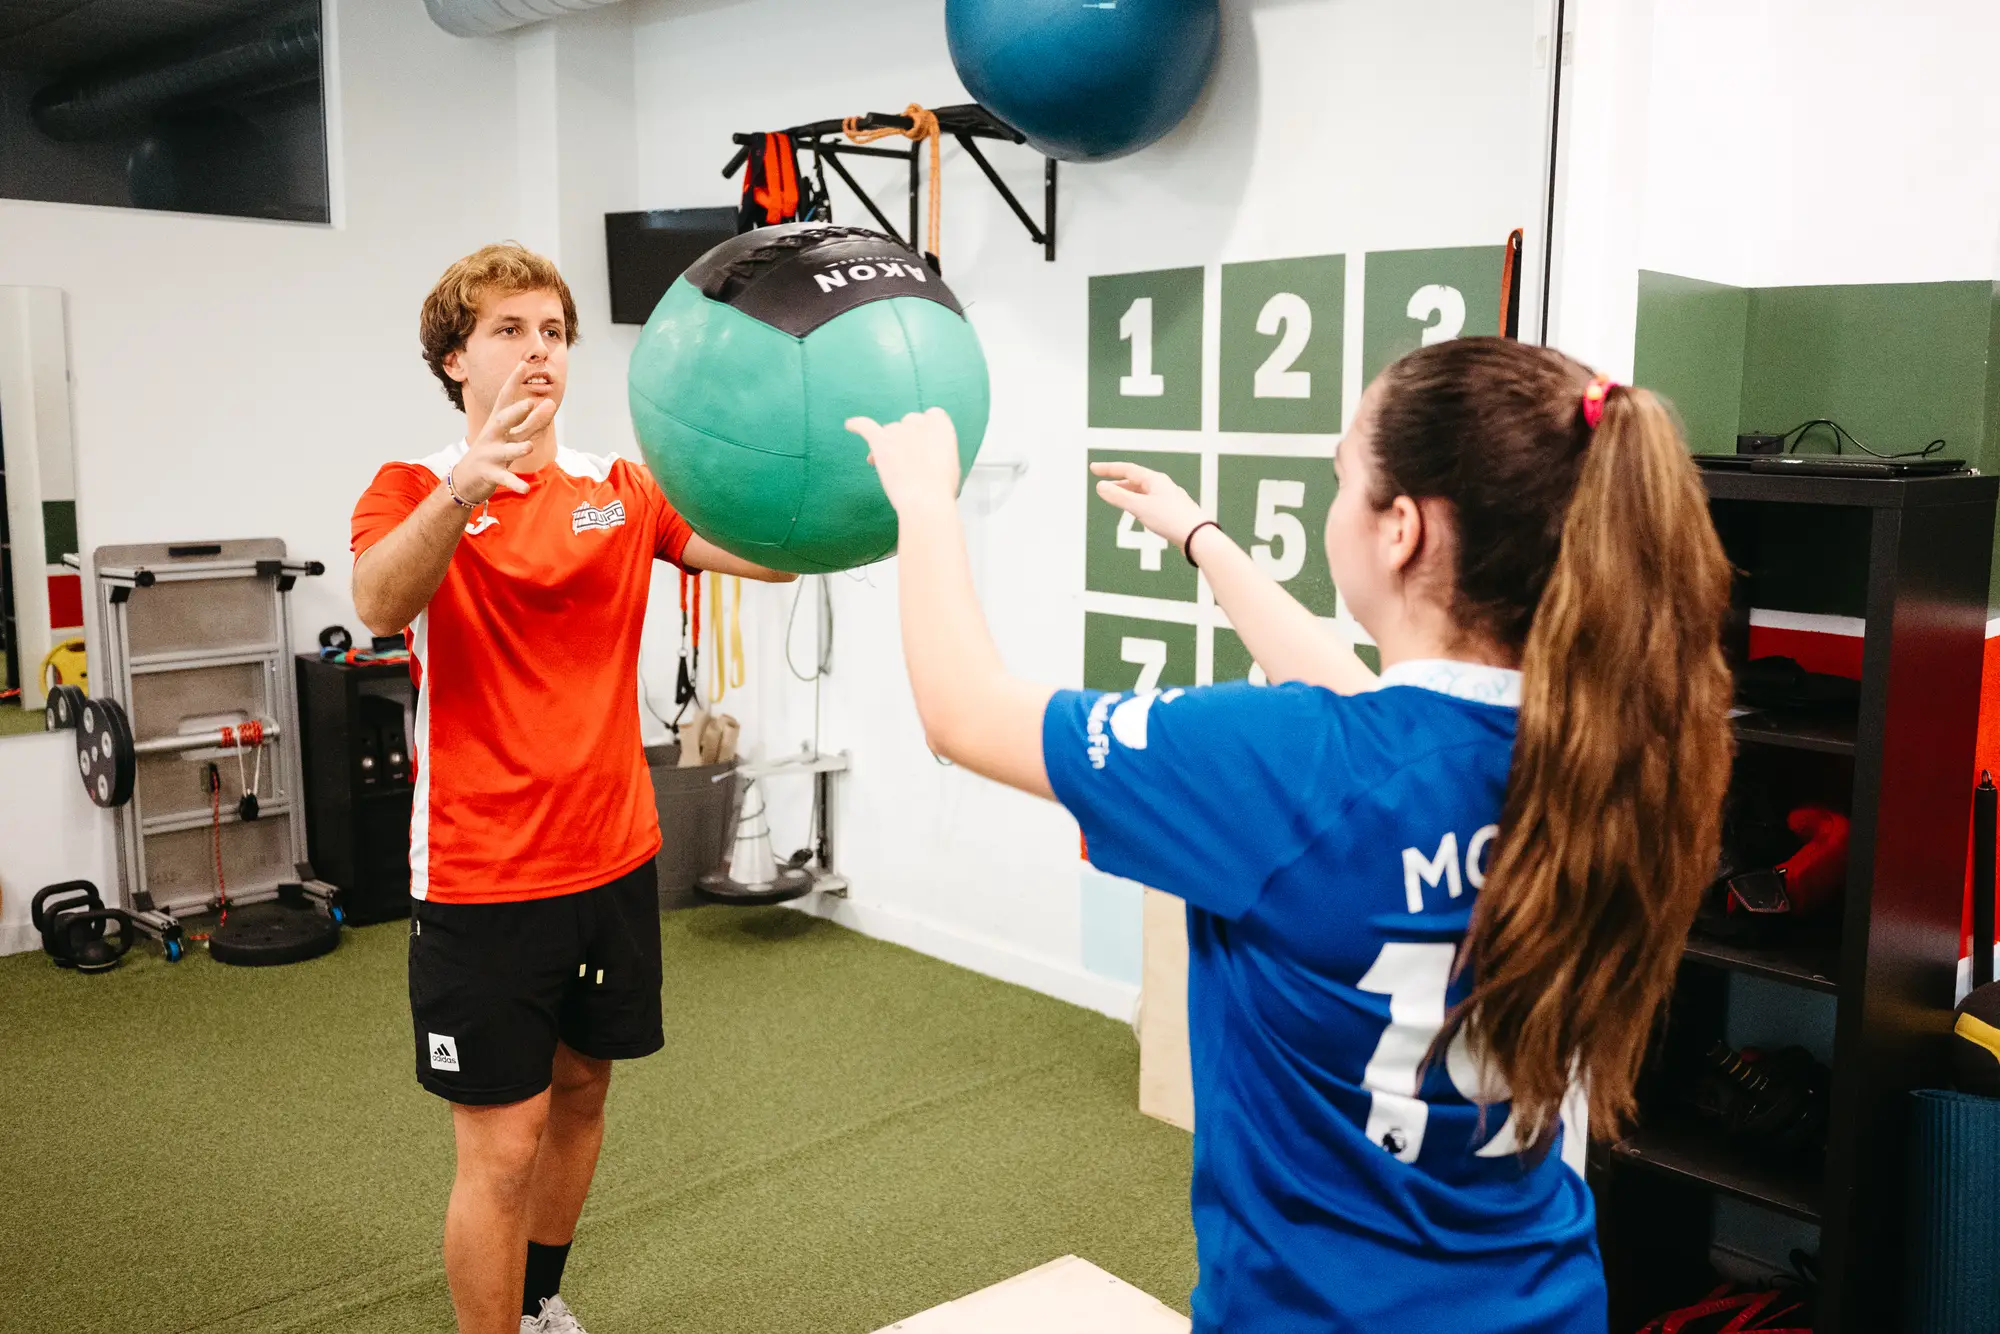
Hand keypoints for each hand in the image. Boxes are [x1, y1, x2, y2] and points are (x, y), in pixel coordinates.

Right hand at [451, 361, 551, 503]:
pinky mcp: (490, 474)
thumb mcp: (511, 434)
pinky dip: (514, 483)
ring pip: (504, 451)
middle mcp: (493, 435)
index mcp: (498, 423)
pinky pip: (504, 479)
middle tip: (530, 403)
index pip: (505, 398)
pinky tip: (525, 489)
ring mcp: (490, 454)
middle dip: (515, 413)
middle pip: (503, 421)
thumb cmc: (493, 451)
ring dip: (516, 449)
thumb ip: (532, 421)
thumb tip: (550, 403)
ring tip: (529, 446)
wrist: (466, 478)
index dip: (513, 381)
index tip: (523, 364)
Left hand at [848, 408, 961, 513]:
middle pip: (909, 421)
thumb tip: (928, 454)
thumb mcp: (952, 464)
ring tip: (890, 467)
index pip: (932, 416)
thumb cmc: (942, 489)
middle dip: (908, 436)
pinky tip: (850, 425)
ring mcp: (898, 431)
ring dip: (889, 443)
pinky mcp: (880, 441)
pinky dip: (857, 425)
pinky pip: (865, 426)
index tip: (925, 444)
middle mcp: (919, 423)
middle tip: (908, 459)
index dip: (927, 431)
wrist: (925, 501)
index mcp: (941, 425)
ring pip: (890, 430)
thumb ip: (939, 451)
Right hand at [1091, 461, 1205, 547]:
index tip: (1093, 469)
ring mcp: (1169, 498)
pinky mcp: (1172, 511)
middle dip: (1117, 482)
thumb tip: (1100, 487)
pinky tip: (1138, 512)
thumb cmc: (1171, 519)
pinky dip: (1138, 503)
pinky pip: (1150, 502)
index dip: (1108, 469)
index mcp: (1155, 480)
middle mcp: (1163, 486)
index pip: (1127, 469)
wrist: (1197, 536)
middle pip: (1135, 480)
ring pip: (1143, 492)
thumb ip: (1118, 497)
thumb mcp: (1139, 507)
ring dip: (1127, 493)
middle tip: (1102, 486)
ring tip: (1116, 498)